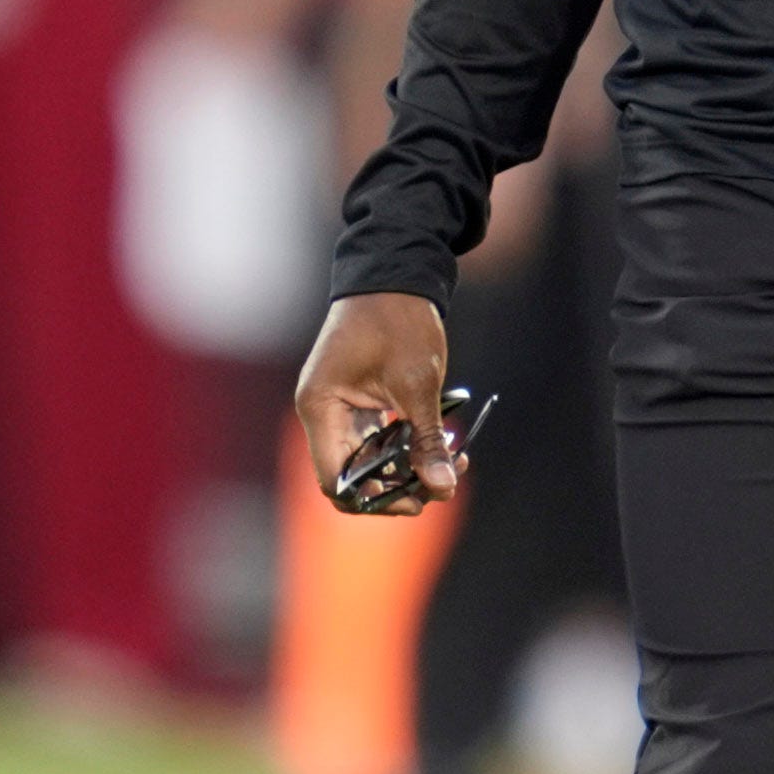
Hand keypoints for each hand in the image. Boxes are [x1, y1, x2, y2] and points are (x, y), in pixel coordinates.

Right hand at [294, 292, 458, 513]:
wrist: (396, 272)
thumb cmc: (398, 321)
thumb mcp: (417, 384)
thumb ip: (427, 440)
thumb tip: (441, 489)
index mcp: (321, 409)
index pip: (336, 479)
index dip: (373, 500)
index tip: (415, 501)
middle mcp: (322, 413)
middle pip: (353, 475)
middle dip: (398, 484)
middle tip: (441, 483)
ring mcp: (339, 407)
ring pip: (369, 459)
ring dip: (408, 465)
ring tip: (452, 460)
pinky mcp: (358, 400)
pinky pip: (378, 438)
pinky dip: (407, 444)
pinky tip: (443, 442)